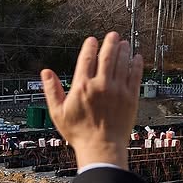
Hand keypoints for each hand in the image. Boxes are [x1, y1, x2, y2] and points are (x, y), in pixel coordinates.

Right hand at [41, 32, 143, 169]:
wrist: (101, 147)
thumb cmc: (78, 132)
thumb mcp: (57, 112)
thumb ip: (51, 90)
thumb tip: (45, 72)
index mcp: (82, 87)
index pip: (86, 59)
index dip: (90, 46)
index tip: (92, 40)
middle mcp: (101, 85)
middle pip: (107, 56)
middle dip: (110, 43)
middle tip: (113, 35)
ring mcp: (118, 90)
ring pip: (122, 63)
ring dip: (123, 50)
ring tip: (124, 43)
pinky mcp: (131, 97)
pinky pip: (135, 75)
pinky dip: (136, 64)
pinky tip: (137, 57)